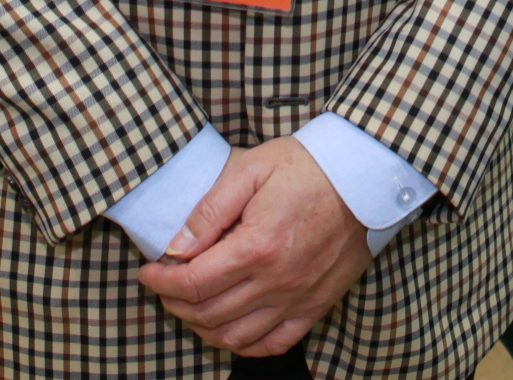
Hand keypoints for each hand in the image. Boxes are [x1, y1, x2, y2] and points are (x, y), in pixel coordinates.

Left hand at [136, 138, 369, 358]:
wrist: (365, 178)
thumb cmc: (307, 167)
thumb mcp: (251, 169)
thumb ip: (210, 210)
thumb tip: (176, 248)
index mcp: (257, 247)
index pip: (193, 283)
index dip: (160, 283)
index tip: (147, 272)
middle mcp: (277, 282)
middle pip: (208, 313)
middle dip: (174, 304)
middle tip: (163, 286)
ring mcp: (297, 299)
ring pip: (235, 336)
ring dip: (202, 327)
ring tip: (190, 306)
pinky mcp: (315, 305)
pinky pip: (273, 344)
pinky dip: (244, 345)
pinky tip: (229, 329)